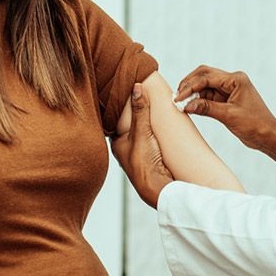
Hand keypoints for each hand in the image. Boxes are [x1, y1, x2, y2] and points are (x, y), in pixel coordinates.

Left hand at [111, 83, 174, 208]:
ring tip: (152, 109)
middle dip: (134, 115)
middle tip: (141, 98)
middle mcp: (124, 149)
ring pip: (138, 135)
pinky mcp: (149, 159)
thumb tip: (136, 87)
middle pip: (127, 127)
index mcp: (116, 142)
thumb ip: (140, 110)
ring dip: (145, 125)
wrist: (157, 188)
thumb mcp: (142, 132)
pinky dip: (152, 134)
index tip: (126, 93)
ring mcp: (136, 155)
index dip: (121, 107)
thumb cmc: (143, 163)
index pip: (115, 120)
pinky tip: (160, 128)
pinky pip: (149, 142)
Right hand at [174, 65, 275, 152]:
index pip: (207, 77)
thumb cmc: (254, 124)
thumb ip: (206, 108)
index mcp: (236, 79)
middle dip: (189, 85)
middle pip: (204, 75)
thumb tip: (186, 105)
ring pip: (205, 85)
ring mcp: (229, 89)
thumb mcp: (228, 116)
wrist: (267, 136)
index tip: (178, 98)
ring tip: (181, 104)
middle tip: (177, 97)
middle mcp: (232, 80)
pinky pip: (208, 95)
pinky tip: (190, 107)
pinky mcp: (226, 99)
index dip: (190, 87)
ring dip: (193, 93)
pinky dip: (199, 100)